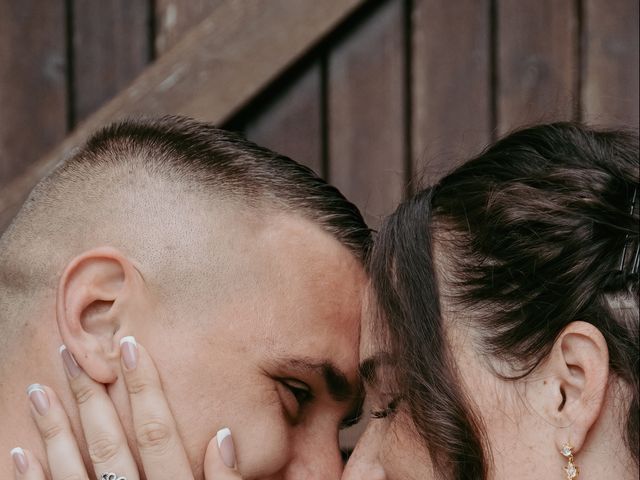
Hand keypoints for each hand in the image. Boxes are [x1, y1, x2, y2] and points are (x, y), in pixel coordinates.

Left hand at [11, 336, 241, 478]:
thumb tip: (222, 436)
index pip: (157, 431)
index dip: (144, 388)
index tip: (130, 348)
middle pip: (109, 443)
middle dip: (91, 396)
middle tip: (71, 354)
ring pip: (72, 470)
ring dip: (53, 429)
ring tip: (39, 388)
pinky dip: (31, 478)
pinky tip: (19, 451)